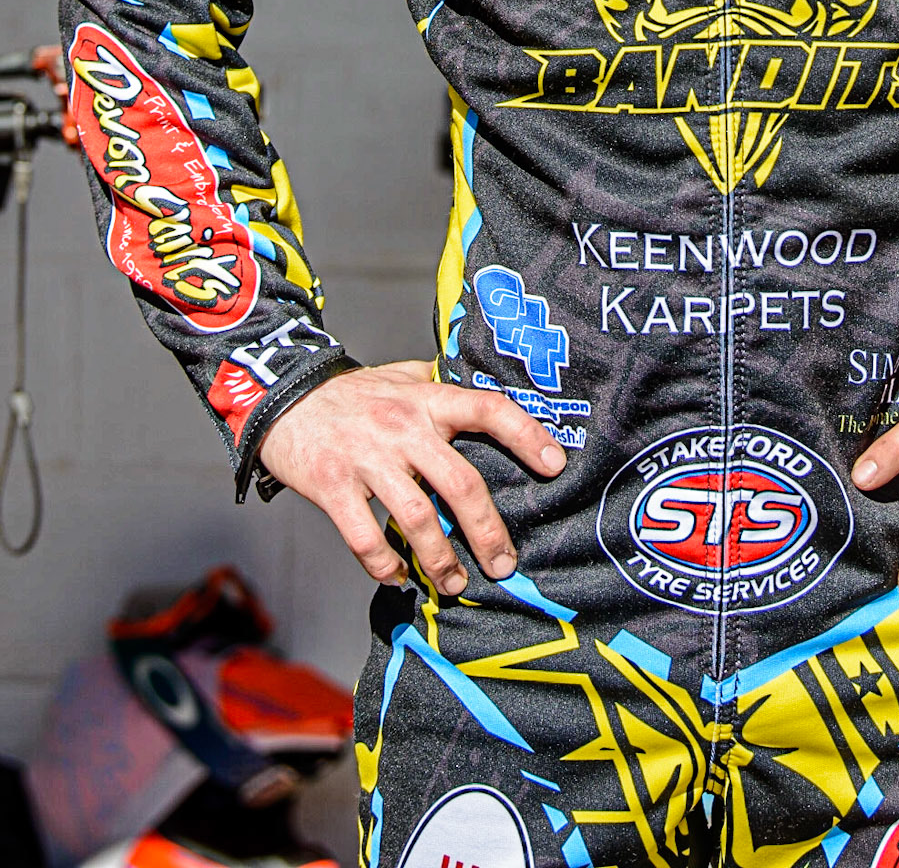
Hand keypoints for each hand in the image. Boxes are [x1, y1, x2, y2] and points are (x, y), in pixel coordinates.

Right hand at [257, 360, 565, 593]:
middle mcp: (403, 428)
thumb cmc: (350, 392)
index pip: (488, 409)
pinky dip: (385, 566)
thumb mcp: (399, 376)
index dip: (526, 435)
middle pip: (461, 484)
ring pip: (417, 519)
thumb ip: (437, 386)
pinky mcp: (332, 486)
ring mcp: (367, 458)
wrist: (282, 396)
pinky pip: (365, 538)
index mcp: (427, 398)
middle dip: (488, 532)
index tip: (556, 465)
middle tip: (504, 565)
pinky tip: (399, 577)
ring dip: (441, 560)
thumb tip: (483, 396)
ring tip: (456, 583)